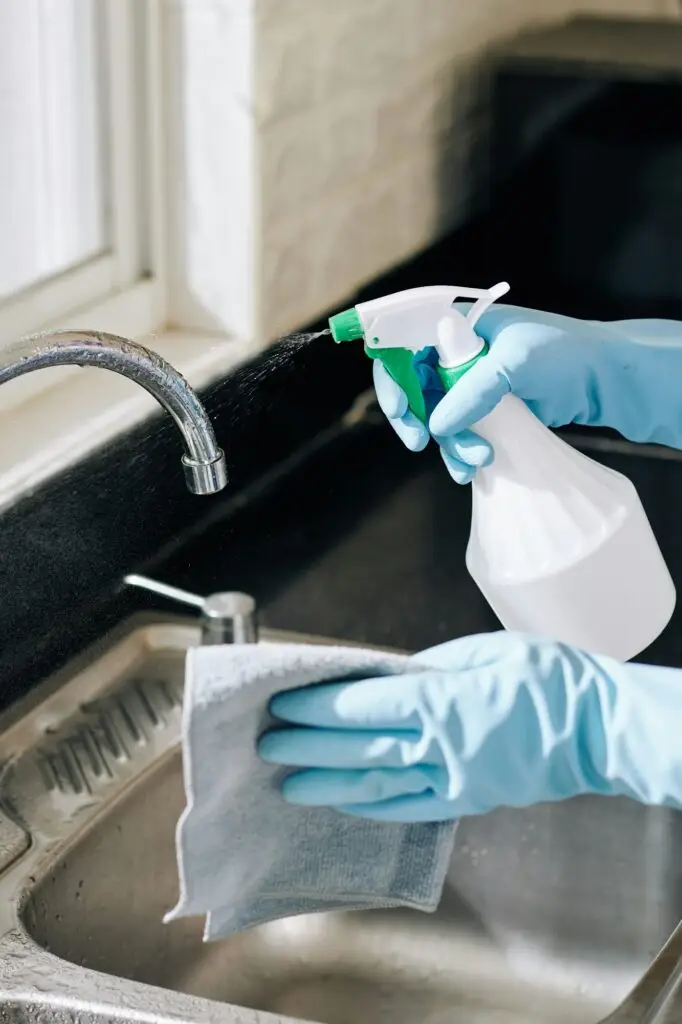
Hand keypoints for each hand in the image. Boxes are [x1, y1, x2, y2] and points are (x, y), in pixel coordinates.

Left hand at [258, 632, 681, 822]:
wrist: (597, 729)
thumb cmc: (548, 680)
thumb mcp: (485, 651)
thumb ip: (429, 667)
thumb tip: (386, 677)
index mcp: (442, 702)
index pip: (361, 708)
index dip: (317, 708)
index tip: (285, 705)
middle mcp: (441, 747)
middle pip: (359, 749)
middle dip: (308, 746)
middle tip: (269, 745)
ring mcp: (454, 780)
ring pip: (377, 785)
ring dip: (328, 784)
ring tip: (288, 785)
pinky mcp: (469, 800)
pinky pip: (411, 808)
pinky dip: (373, 807)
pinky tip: (344, 805)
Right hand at [375, 304, 681, 483]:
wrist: (603, 380)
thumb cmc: (564, 354)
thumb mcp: (515, 364)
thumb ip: (472, 392)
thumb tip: (436, 427)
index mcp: (456, 323)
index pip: (402, 343)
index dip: (393, 376)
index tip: (401, 409)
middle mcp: (455, 350)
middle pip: (411, 384)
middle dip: (415, 417)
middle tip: (420, 443)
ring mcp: (468, 380)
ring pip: (435, 415)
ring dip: (448, 443)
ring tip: (476, 460)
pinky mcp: (483, 408)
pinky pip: (457, 431)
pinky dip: (460, 451)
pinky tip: (471, 469)